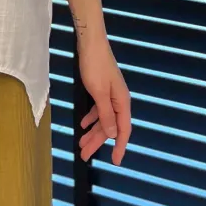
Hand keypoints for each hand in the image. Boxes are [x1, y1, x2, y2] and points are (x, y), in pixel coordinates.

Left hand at [77, 36, 130, 165]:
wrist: (91, 43)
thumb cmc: (95, 66)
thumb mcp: (99, 93)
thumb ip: (106, 114)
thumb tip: (112, 134)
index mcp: (122, 102)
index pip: (123, 130)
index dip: (119, 147)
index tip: (115, 162)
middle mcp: (119, 100)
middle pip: (110, 127)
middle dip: (98, 142)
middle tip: (84, 155)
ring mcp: (110, 94)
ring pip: (103, 119)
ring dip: (93, 131)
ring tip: (81, 144)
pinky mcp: (102, 89)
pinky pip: (98, 109)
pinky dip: (91, 117)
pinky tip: (84, 124)